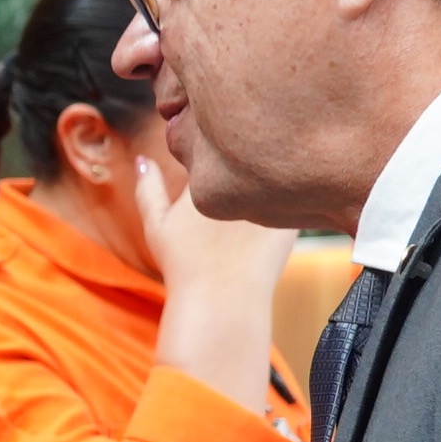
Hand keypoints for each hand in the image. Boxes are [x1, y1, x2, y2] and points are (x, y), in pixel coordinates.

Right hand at [133, 146, 297, 292]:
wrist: (222, 300)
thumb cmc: (185, 265)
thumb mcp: (157, 225)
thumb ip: (148, 188)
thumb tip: (143, 160)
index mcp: (205, 171)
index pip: (213, 141)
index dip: (214, 147)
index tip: (215, 160)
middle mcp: (239, 179)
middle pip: (248, 150)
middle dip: (247, 152)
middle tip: (238, 166)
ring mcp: (270, 196)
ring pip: (275, 170)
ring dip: (272, 172)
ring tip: (262, 193)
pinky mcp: (292, 214)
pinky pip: (297, 193)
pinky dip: (291, 197)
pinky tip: (278, 216)